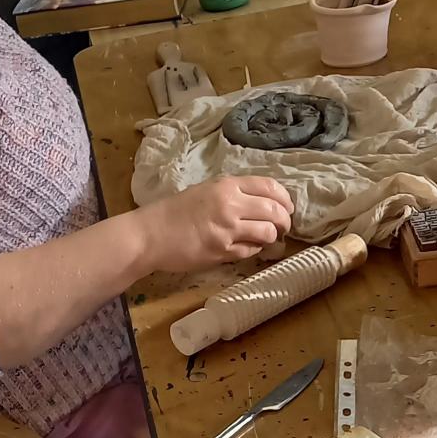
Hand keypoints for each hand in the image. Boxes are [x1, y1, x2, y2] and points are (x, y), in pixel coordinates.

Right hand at [135, 176, 292, 270]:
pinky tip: (248, 247)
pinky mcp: (222, 251)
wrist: (149, 235)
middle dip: (284, 221)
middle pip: (275, 211)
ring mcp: (227, 229)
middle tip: (283, 227)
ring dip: (272, 237)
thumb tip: (262, 203)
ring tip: (267, 239)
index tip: (287, 208)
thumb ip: (232, 194)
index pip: (270, 187)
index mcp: (226, 186)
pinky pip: (250, 250)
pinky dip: (254, 249)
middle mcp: (230, 204)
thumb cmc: (173, 212)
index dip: (285, 199)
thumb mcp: (204, 191)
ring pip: (267, 232)